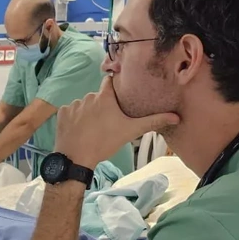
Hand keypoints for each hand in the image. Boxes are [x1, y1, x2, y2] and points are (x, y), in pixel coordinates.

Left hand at [56, 78, 178, 168]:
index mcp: (104, 96)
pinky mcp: (62, 113)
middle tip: (108, 120)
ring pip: (85, 105)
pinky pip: (71, 112)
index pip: (110, 82)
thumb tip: (176, 117)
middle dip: (103, 105)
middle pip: (98, 96)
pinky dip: (75, 119)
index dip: (115, 87)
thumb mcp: (131, 131)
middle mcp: (88, 96)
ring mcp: (73, 104)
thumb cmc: (105, 142)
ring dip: (89, 112)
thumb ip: (153, 121)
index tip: (119, 95)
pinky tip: (80, 130)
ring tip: (93, 128)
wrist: (76, 158)